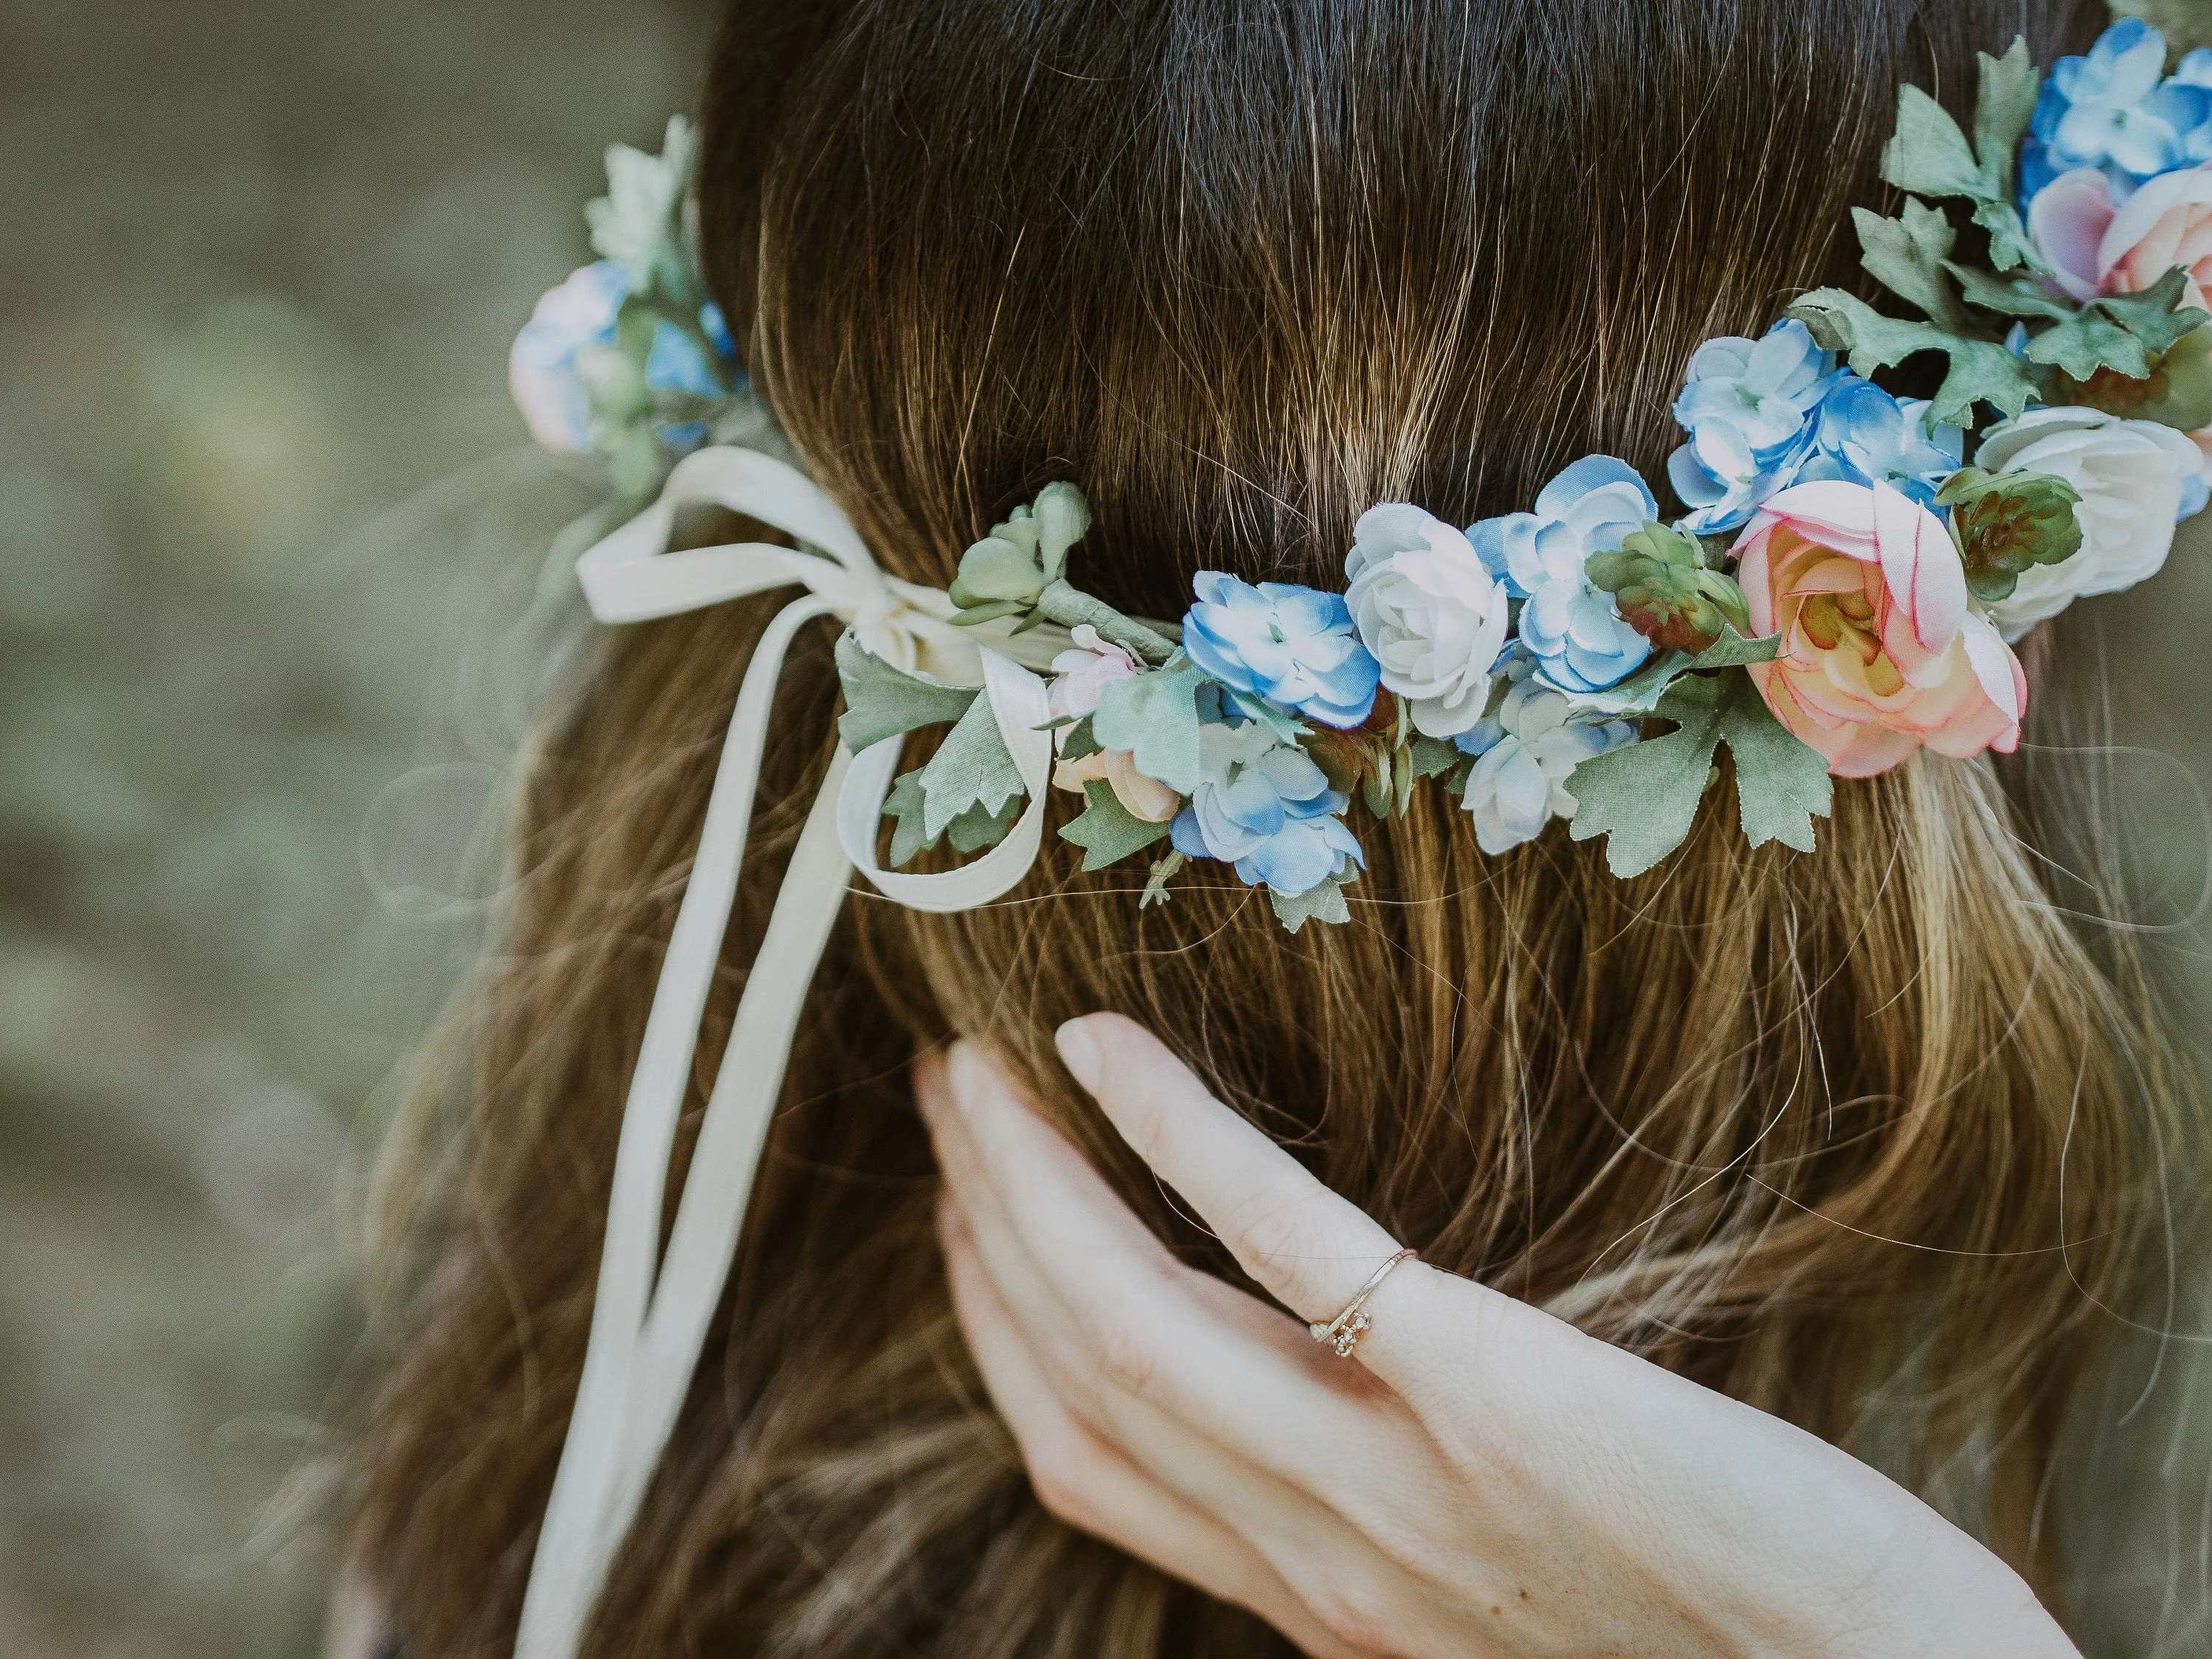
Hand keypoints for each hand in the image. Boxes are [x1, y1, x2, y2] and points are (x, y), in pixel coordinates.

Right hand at [915, 1013, 2079, 1658]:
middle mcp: (1322, 1557)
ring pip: (1131, 1319)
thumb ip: (1384, 1512)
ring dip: (1030, 1178)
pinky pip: (1286, 1246)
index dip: (996, 1324)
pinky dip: (1173, 1139)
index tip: (968, 1207)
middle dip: (983, 1226)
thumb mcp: (1495, 1597)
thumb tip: (1319, 1388)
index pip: (1088, 1460)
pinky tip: (1105, 1049)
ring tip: (980, 1066)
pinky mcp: (1490, 1394)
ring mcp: (1393, 1481)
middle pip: (1079, 1376)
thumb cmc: (1727, 1636)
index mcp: (1318, 1601)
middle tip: (946, 1095)